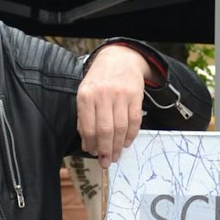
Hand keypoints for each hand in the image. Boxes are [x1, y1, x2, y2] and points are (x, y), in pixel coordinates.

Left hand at [77, 44, 150, 162]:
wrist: (120, 58)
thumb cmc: (100, 79)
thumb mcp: (85, 93)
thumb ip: (84, 117)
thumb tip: (88, 143)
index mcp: (86, 96)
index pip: (88, 127)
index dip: (91, 144)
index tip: (93, 153)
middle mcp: (103, 95)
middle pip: (105, 130)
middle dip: (105, 150)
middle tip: (106, 161)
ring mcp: (121, 95)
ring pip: (120, 128)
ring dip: (117, 146)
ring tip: (115, 156)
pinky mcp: (136, 96)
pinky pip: (134, 121)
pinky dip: (130, 136)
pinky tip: (125, 142)